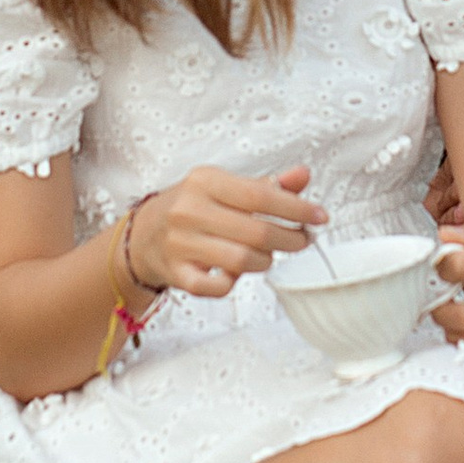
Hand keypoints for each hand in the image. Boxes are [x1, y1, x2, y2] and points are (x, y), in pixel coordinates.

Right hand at [130, 161, 325, 300]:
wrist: (143, 235)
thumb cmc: (194, 208)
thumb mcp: (225, 187)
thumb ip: (267, 184)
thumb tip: (303, 175)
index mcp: (205, 181)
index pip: (261, 195)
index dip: (296, 208)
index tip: (320, 216)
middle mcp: (189, 210)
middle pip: (257, 232)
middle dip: (290, 238)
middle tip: (302, 239)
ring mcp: (180, 244)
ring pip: (242, 260)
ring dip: (266, 260)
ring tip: (268, 253)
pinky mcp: (177, 274)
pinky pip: (218, 287)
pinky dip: (234, 282)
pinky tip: (236, 271)